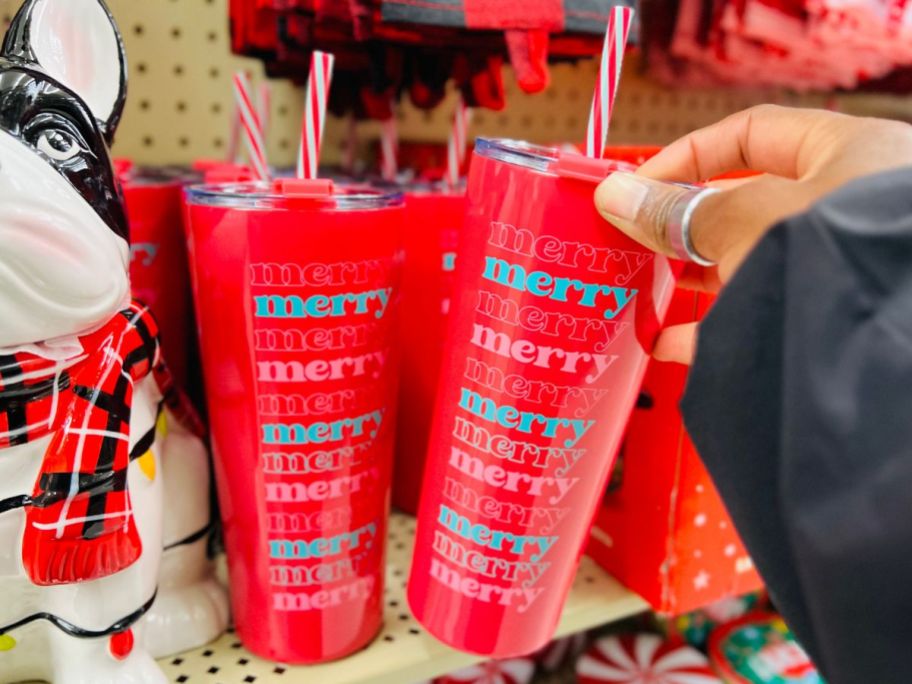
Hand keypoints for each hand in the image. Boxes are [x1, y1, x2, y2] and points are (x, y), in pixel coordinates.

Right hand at [594, 105, 911, 362]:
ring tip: (649, 284)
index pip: (752, 133)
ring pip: (750, 259)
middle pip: (746, 201)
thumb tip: (616, 197)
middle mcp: (847, 204)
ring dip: (696, 274)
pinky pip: (760, 314)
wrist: (885, 354)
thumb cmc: (836, 255)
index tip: (639, 185)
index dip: (688, 154)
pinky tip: (672, 342)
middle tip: (637, 236)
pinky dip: (713, 326)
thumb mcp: (746, 219)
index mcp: (848, 153)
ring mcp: (837, 263)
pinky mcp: (826, 316)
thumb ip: (678, 211)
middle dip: (685, 221)